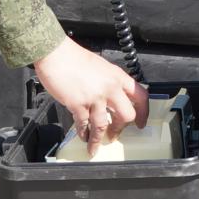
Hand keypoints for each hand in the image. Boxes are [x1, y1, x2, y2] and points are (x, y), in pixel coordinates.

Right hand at [31, 38, 148, 153]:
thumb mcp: (100, 66)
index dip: (143, 112)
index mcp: (117, 76)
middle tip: (116, 134)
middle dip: (121, 128)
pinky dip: (84, 134)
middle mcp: (109, 88)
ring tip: (95, 145)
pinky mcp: (78, 104)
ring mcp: (95, 97)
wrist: (55, 53)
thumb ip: (108, 81)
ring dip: (99, 138)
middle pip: (126, 115)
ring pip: (103, 125)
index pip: (140, 96)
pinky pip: (84, 124)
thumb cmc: (73, 57)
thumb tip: (112, 95)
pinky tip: (83, 137)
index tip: (141, 121)